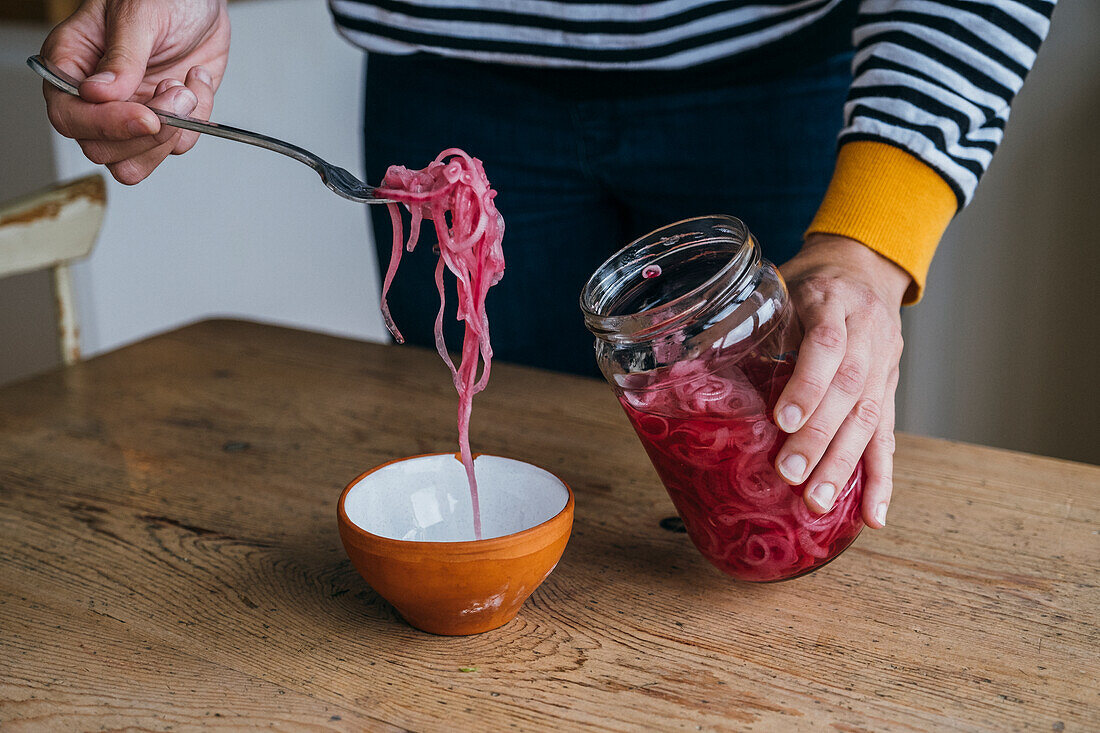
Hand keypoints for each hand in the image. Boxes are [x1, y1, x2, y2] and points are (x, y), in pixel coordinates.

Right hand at [40, 0, 230, 183]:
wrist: (201, 1)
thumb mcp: (137, 15)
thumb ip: (121, 57)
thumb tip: (99, 95)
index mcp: (72, 67)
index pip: (69, 118)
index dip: (106, 125)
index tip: (145, 116)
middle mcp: (96, 99)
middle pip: (101, 151)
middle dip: (145, 133)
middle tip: (174, 92)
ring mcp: (131, 114)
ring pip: (135, 163)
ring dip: (169, 136)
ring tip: (185, 89)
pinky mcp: (165, 122)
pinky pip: (178, 146)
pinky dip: (197, 121)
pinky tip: (196, 81)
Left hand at [774, 233, 909, 528]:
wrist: (864, 269)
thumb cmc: (808, 284)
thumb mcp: (777, 288)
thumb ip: (750, 324)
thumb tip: (693, 369)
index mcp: (833, 301)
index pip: (827, 344)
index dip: (807, 384)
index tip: (782, 420)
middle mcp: (868, 333)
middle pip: (849, 390)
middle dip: (818, 438)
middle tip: (790, 476)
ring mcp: (884, 364)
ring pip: (869, 418)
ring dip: (843, 465)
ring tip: (818, 502)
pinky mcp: (889, 391)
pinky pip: (888, 437)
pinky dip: (881, 479)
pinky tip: (872, 515)